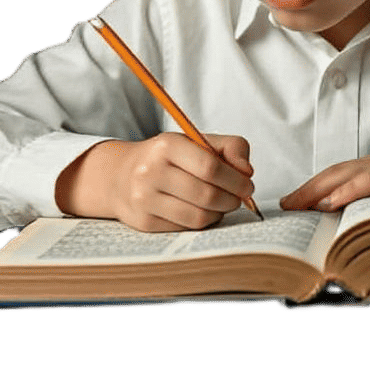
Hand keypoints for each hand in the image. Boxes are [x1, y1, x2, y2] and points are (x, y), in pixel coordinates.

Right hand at [56, 133, 254, 232]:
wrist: (121, 176)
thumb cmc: (169, 158)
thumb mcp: (196, 141)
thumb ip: (231, 147)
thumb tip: (247, 172)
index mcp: (167, 145)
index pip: (209, 166)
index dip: (235, 180)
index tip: (247, 185)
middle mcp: (151, 171)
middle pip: (206, 194)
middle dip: (231, 199)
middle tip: (239, 198)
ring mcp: (144, 199)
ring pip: (198, 216)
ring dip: (219, 213)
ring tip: (222, 205)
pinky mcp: (143, 222)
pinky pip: (185, 229)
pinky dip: (202, 223)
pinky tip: (203, 212)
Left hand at [280, 137, 369, 213]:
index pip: (344, 174)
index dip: (318, 186)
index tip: (297, 201)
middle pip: (337, 171)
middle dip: (308, 188)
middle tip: (284, 204)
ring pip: (348, 174)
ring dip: (318, 189)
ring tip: (296, 205)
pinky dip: (348, 190)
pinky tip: (331, 201)